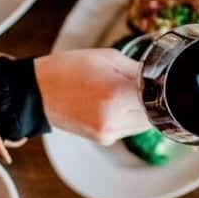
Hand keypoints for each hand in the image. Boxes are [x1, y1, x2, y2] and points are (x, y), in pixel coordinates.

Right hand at [34, 49, 151, 143]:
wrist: (36, 92)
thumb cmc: (69, 69)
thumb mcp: (108, 58)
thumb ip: (137, 69)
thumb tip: (159, 77)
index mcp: (116, 94)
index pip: (158, 95)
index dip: (161, 86)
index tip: (159, 78)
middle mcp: (114, 118)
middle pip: (154, 112)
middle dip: (152, 98)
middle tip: (140, 84)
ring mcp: (108, 132)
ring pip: (144, 123)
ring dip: (142, 109)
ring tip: (122, 92)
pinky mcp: (104, 139)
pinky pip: (129, 128)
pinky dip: (128, 116)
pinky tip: (113, 104)